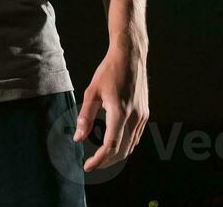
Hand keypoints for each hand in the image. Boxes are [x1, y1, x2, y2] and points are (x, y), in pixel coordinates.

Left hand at [74, 40, 148, 171]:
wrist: (131, 56)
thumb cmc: (109, 70)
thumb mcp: (92, 92)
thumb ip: (85, 117)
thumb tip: (78, 139)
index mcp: (120, 112)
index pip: (111, 146)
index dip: (99, 160)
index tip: (88, 166)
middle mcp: (134, 117)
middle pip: (123, 150)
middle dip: (107, 161)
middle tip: (92, 164)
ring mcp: (142, 116)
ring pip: (131, 145)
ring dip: (116, 155)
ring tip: (101, 157)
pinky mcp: (145, 113)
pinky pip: (136, 136)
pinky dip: (125, 145)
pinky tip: (114, 144)